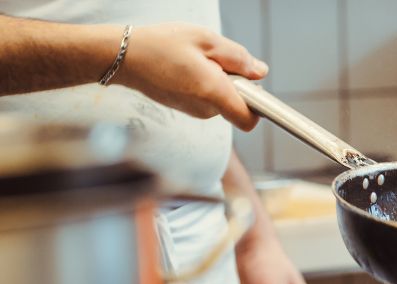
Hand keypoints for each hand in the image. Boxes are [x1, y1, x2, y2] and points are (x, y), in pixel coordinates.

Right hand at [115, 23, 265, 130]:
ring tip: (196, 60)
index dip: (258, 106)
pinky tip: (187, 67)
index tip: (254, 86)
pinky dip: (204, 83)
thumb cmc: (162, 44)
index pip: (249, 119)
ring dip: (218, 80)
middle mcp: (206, 110)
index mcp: (213, 93)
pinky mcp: (186, 108)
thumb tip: (260, 72)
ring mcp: (194, 112)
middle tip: (213, 58)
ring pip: (222, 98)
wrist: (124, 57)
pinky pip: (206, 97)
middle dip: (235, 82)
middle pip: (237, 103)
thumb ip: (238, 58)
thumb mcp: (206, 40)